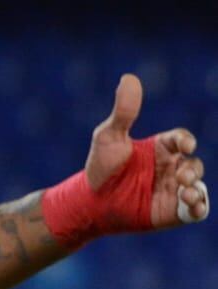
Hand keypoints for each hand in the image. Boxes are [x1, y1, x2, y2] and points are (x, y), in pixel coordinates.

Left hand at [84, 73, 208, 226]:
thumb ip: (123, 112)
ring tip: (186, 190)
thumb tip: (129, 77)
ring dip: (197, 187)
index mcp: (160, 147)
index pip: (181, 139)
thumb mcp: (109, 137)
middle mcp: (170, 167)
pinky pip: (196, 209)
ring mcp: (173, 189)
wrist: (89, 202)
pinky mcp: (172, 211)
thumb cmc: (100, 167)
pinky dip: (199, 206)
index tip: (184, 145)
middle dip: (193, 168)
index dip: (185, 140)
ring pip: (198, 185)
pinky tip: (191, 203)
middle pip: (193, 163)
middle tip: (181, 175)